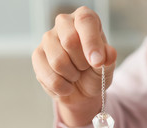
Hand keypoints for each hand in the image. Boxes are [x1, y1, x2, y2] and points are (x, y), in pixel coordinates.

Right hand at [32, 6, 116, 126]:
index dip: (91, 42)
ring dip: (72, 76)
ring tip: (76, 75)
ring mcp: (48, 38)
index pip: (85, 20)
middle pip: (70, 41)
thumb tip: (109, 54)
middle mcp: (64, 23)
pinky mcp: (37, 55)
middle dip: (82, 63)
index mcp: (84, 19)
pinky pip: (49, 76)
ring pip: (58, 61)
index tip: (97, 62)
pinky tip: (66, 85)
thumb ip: (108, 59)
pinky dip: (62, 87)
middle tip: (86, 68)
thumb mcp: (107, 66)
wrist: (81, 90)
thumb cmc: (94, 72)